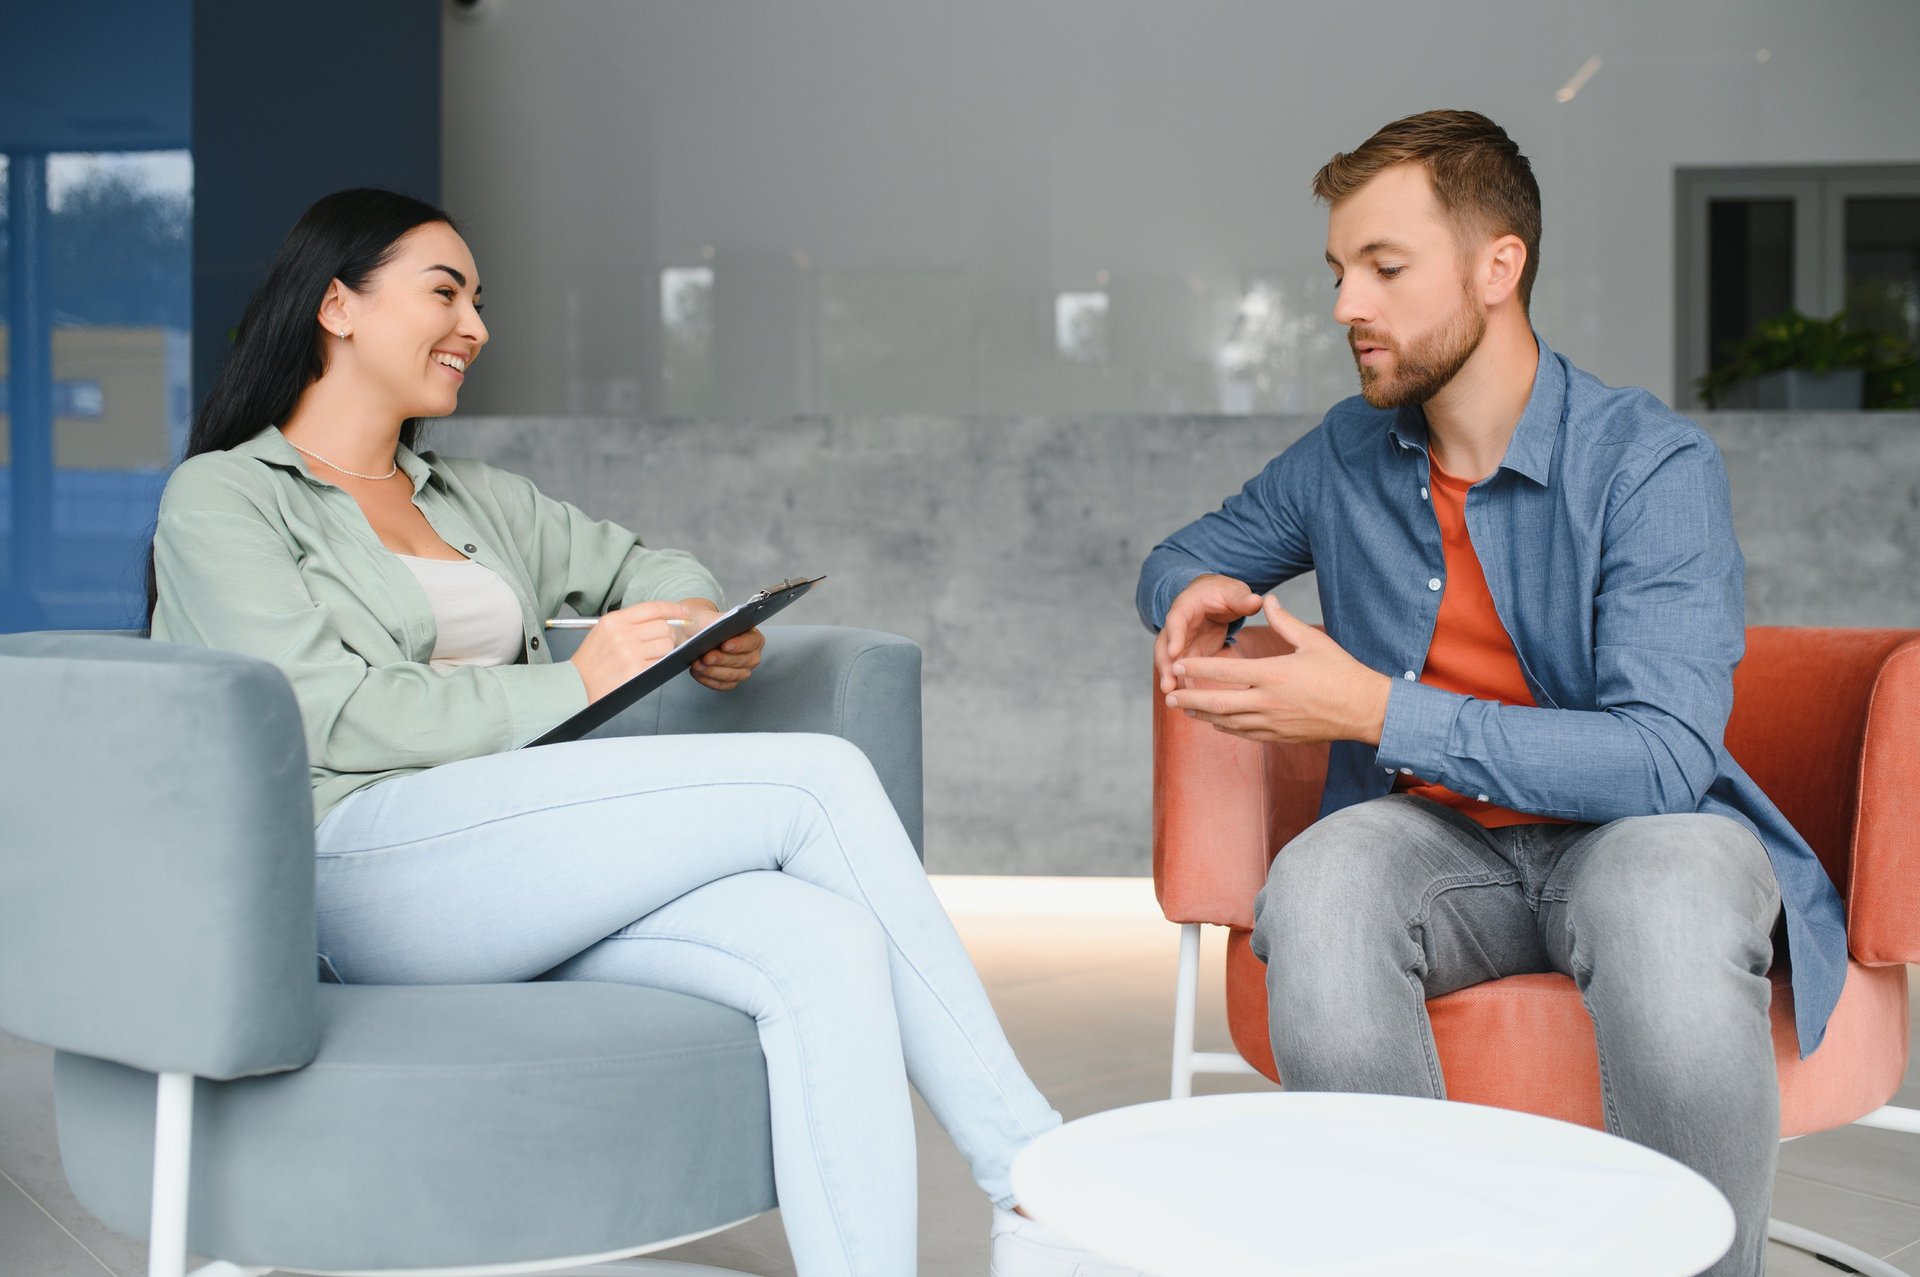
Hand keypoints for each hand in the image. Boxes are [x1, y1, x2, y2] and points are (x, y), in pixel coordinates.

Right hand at [571, 600, 694, 702]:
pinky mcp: (635, 669)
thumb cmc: (592, 658)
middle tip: (661, 640)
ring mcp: (630, 651)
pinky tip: (646, 664)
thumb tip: (662, 619)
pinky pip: (660, 660)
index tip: (683, 612)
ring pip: (666, 643)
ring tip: (651, 654)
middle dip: (668, 633)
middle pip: (663, 626)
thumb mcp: (605, 630)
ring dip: (665, 649)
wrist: (578, 683)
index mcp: (615, 620)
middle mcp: (623, 633)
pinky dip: (658, 662)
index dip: (673, 609)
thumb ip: (630, 622)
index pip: (653, 608)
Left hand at [685, 599, 763, 691]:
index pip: (752, 641)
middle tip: (706, 657)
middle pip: (743, 661)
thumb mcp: (703, 615)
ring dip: (713, 671)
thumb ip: (706, 619)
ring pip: (733, 675)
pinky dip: (709, 680)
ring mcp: (742, 669)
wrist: (693, 634)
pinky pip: (723, 685)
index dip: (739, 645)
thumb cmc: (702, 623)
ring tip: (698, 665)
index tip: (724, 645)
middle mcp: (751, 654)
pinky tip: (698, 672)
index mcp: (751, 634)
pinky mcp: (731, 681)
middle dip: (722, 660)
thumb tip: (702, 623)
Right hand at [1155, 574, 1266, 694]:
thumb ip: (1242, 598)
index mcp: (1186, 606)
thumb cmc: (1221, 593)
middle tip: (1168, 686)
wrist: (1212, 599)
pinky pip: (1182, 672)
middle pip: (1165, 646)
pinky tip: (1187, 704)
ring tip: (1173, 700)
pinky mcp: (1187, 655)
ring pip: (1170, 663)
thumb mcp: (1232, 591)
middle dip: (1165, 666)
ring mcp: (1180, 643)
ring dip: (1170, 680)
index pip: (1176, 620)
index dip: (1174, 636)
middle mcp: (1177, 627)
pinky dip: (1182, 686)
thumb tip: (1257, 601)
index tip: (1175, 652)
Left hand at [1166, 596, 1391, 745]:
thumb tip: (1268, 599)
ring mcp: (1273, 722)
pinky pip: (1245, 734)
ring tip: (1184, 709)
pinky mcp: (1280, 736)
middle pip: (1218, 702)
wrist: (1363, 710)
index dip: (1198, 669)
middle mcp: (1268, 701)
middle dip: (1190, 698)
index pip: (1225, 672)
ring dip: (1203, 715)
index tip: (1178, 666)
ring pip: (1228, 722)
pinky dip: (1226, 728)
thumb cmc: (1341, 671)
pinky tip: (1215, 723)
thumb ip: (1284, 622)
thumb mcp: (1312, 640)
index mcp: (1273, 674)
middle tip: (1169, 695)